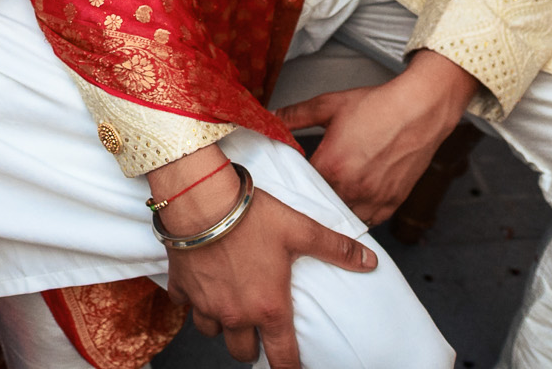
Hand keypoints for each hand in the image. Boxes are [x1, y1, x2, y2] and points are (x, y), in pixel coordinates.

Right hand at [152, 149, 376, 368]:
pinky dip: (192, 299)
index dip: (289, 368)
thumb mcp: (300, 229)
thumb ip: (335, 248)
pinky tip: (200, 284)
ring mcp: (205, 303)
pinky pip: (184, 304)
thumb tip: (370, 261)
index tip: (291, 368)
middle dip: (251, 348)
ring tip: (230, 308)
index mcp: (268, 308)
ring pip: (212, 332)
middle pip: (242, 352)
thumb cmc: (250, 216)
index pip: (282, 357)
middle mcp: (235, 314)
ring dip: (221, 325)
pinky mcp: (181, 286)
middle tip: (259, 333)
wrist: (201, 200)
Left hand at [273, 51, 478, 225]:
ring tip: (334, 195)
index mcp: (331, 166)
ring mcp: (374, 199)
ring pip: (346, 218)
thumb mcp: (329, 105)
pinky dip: (361, 214)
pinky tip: (355, 199)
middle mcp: (352, 188)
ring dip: (338, 210)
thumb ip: (296, 114)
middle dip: (316, 198)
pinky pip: (370, 221)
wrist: (418, 110)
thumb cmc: (378, 107)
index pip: (302, 186)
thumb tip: (272, 116)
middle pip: (322, 206)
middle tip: (312, 189)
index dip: (296, 182)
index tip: (294, 178)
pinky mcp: (392, 203)